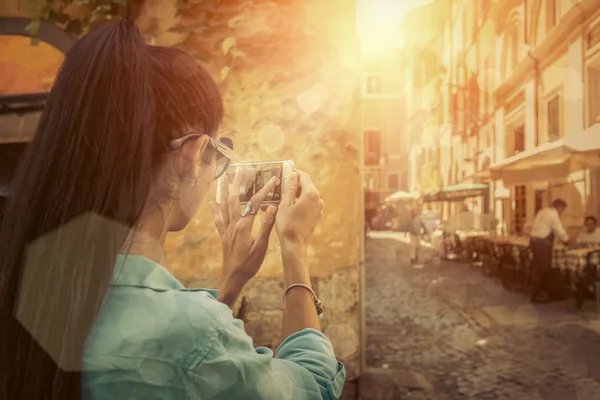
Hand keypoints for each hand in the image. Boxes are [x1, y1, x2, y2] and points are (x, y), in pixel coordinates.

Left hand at [210, 169, 278, 305]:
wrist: (232, 278)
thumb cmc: (249, 264)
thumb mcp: (261, 246)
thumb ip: (266, 225)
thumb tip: (271, 207)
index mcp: (244, 226)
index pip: (255, 203)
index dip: (264, 190)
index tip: (273, 179)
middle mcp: (233, 224)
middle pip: (234, 198)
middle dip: (237, 183)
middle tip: (240, 169)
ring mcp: (226, 229)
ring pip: (223, 205)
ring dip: (224, 190)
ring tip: (224, 178)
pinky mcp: (223, 235)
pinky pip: (218, 219)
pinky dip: (215, 209)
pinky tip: (212, 202)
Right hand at [275, 170, 323, 250]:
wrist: (295, 245)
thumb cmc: (288, 225)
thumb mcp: (285, 203)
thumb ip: (289, 187)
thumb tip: (292, 174)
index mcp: (311, 194)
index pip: (303, 176)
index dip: (293, 172)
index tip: (284, 171)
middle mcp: (318, 200)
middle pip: (305, 185)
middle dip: (293, 184)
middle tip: (280, 184)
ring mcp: (318, 209)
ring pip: (306, 196)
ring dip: (294, 194)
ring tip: (280, 196)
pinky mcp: (316, 216)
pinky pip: (307, 205)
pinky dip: (298, 203)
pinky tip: (287, 206)